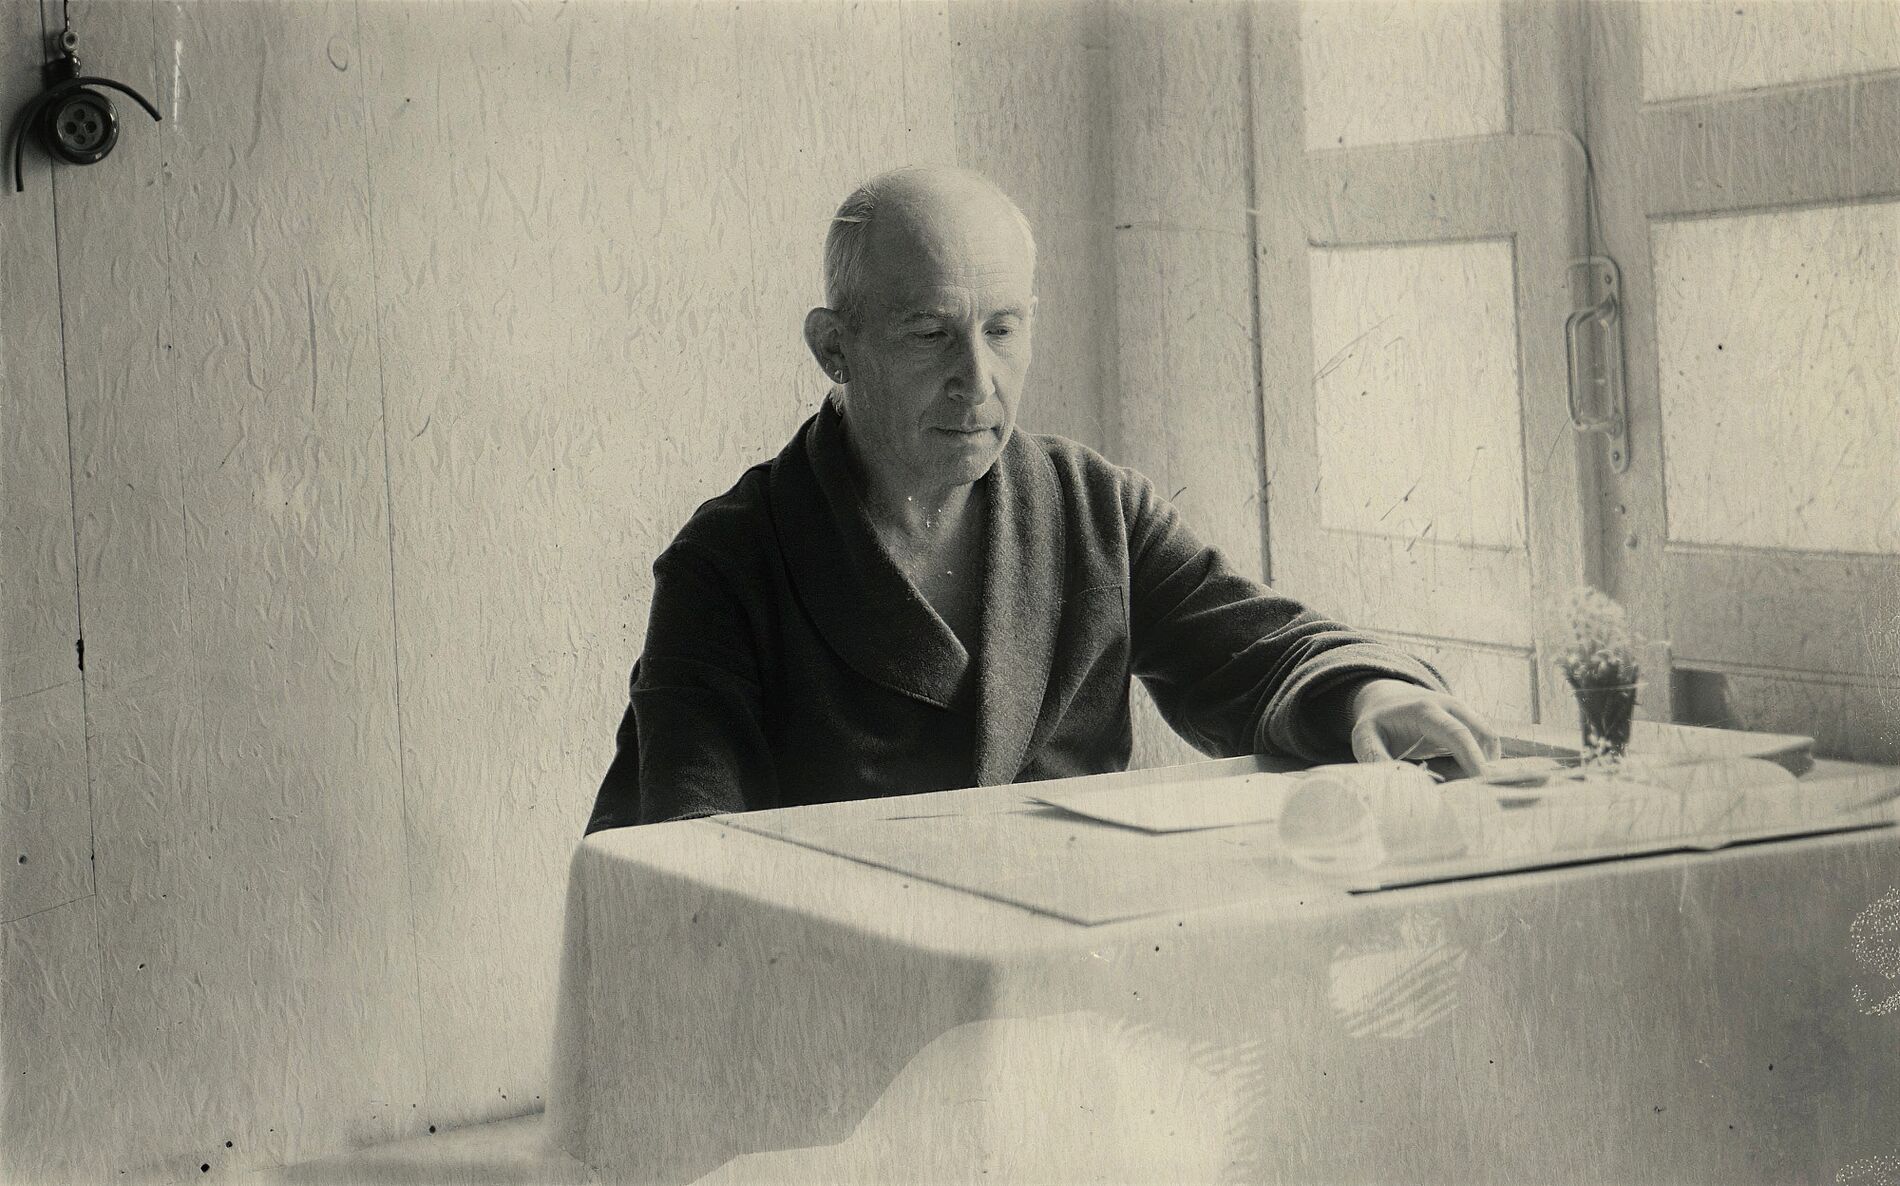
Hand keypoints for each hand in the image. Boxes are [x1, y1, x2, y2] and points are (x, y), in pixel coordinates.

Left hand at [1347, 679, 1500, 777]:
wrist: (1387, 700)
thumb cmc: (1377, 723)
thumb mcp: (1365, 737)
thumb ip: (1374, 757)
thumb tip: (1391, 783)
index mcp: (1426, 710)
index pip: (1458, 734)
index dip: (1473, 759)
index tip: (1482, 785)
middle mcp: (1451, 707)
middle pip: (1483, 738)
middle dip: (1486, 768)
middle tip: (1479, 799)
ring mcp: (1464, 713)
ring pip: (1488, 743)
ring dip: (1481, 767)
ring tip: (1458, 788)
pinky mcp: (1470, 723)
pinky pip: (1486, 746)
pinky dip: (1479, 764)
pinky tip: (1459, 779)